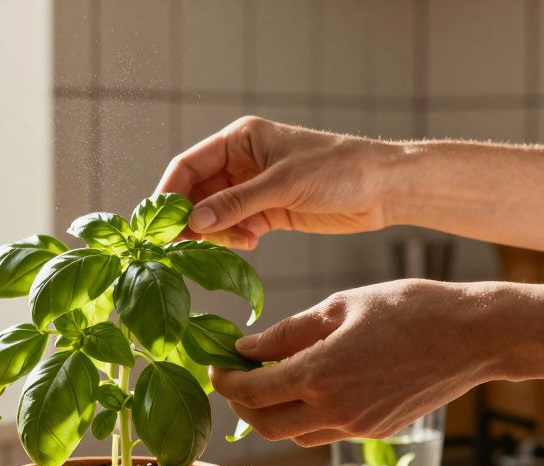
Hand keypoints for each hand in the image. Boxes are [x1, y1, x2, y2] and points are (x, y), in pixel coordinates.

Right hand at [155, 115, 400, 249]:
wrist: (383, 188)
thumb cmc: (339, 169)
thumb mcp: (283, 185)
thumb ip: (235, 204)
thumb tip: (192, 222)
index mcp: (239, 139)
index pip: (188, 165)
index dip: (170, 194)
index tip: (159, 225)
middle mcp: (241, 161)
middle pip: (197, 193)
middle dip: (191, 219)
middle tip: (184, 247)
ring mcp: (253, 188)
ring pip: (214, 215)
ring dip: (217, 233)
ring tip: (240, 242)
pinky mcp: (268, 212)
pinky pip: (236, 227)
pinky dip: (235, 239)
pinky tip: (251, 243)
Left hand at [211, 280, 506, 446]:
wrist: (475, 337)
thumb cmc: (410, 308)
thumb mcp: (341, 305)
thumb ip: (288, 331)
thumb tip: (246, 347)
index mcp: (321, 374)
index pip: (252, 391)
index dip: (226, 381)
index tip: (216, 365)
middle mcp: (335, 410)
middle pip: (265, 425)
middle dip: (241, 404)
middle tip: (233, 379)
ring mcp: (357, 427)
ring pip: (293, 436)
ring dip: (271, 415)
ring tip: (267, 383)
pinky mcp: (376, 432)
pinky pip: (324, 433)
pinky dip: (303, 417)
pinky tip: (306, 388)